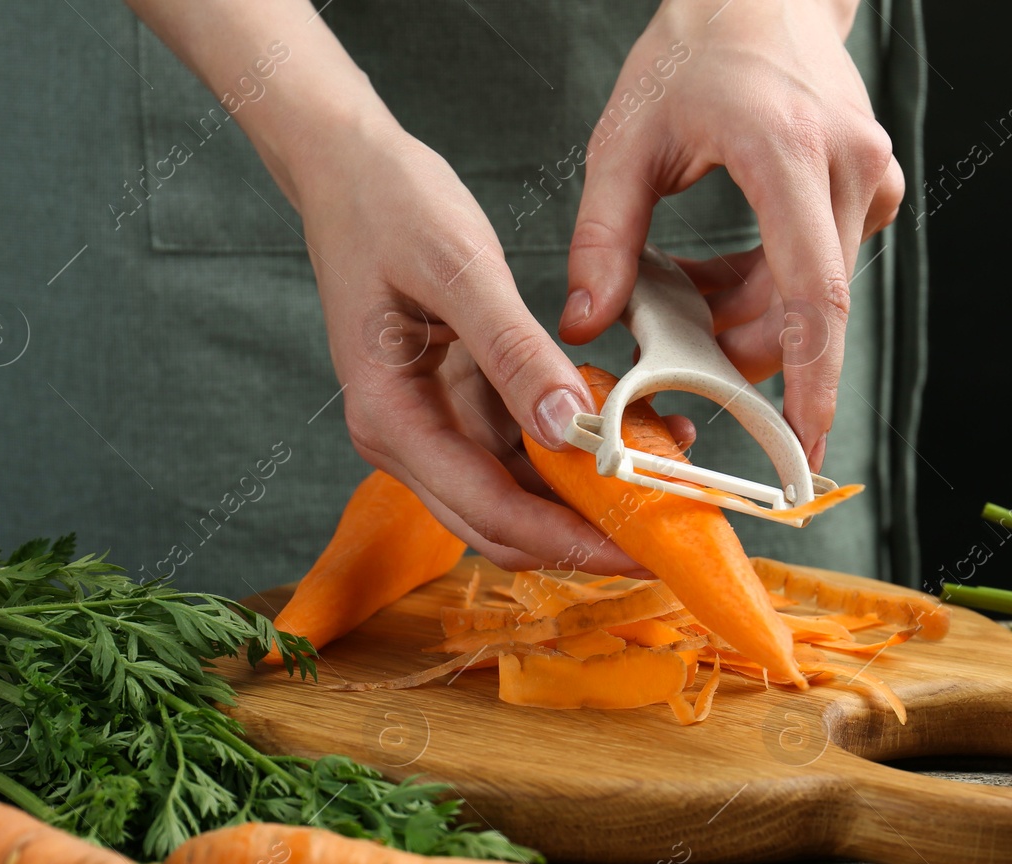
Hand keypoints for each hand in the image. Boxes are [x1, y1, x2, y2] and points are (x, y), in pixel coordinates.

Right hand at [287, 120, 652, 573]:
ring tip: (663, 480)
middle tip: (665, 538)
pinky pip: (519, 449)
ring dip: (584, 498)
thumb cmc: (387, 205)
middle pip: (502, 526)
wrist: (346, 167)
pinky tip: (629, 429)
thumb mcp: (459, 268)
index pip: (490, 512)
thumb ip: (513, 351)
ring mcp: (430, 424)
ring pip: (514, 495)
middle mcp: (405, 438)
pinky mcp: (454, 403)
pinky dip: (572, 450)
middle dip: (584, 539)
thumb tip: (565, 429)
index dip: (571, 540)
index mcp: (392, 419)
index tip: (642, 549)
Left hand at [560, 0, 904, 470]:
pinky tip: (719, 274)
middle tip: (678, 354)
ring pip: (813, 297)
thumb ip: (602, 239)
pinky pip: (821, 271)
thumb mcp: (624, 142)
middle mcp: (848, 167)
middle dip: (744, 350)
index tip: (801, 445)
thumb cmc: (691, 56)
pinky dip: (768, 290)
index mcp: (787, 152)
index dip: (810, 380)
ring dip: (748, 317)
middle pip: (809, 309)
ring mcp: (870, 179)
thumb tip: (586, 326)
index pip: (812, 294)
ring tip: (684, 293)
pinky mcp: (871, 190)